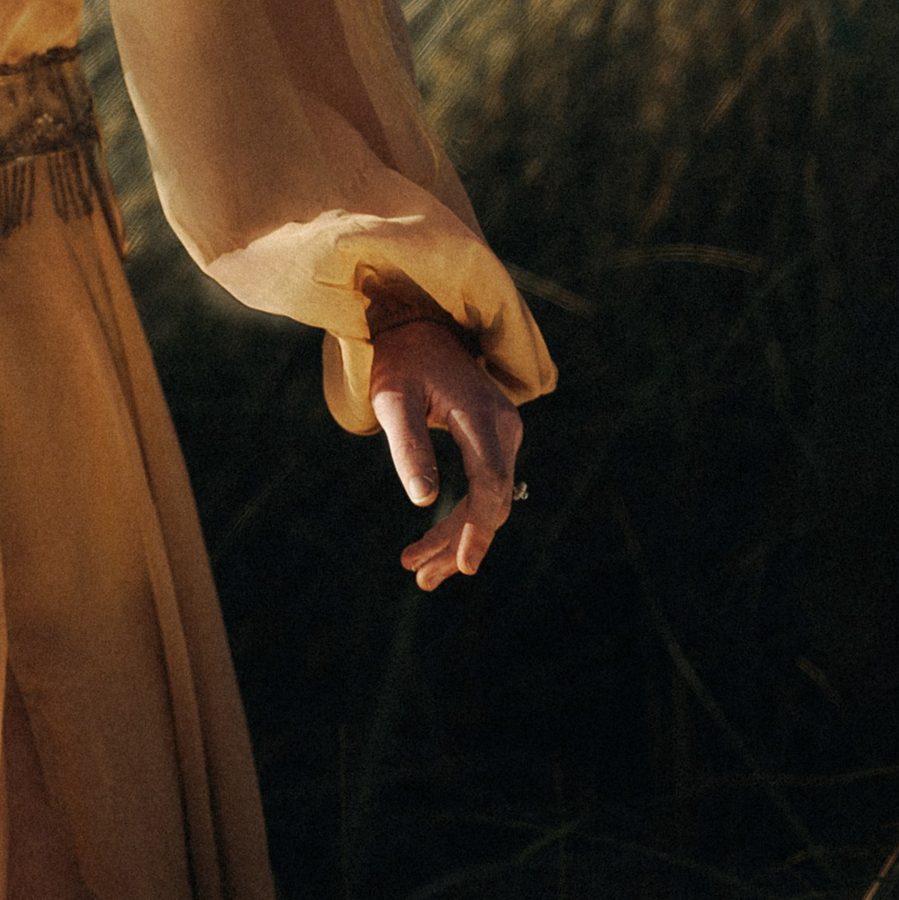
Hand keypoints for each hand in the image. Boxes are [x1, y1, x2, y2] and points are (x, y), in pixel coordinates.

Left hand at [371, 321, 524, 590]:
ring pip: (487, 500)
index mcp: (484, 418)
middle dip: (456, 544)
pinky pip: (483, 486)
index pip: (490, 487)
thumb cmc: (400, 360)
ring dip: (456, 538)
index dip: (477, 531)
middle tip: (418, 577)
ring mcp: (503, 434)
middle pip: (490, 503)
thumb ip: (408, 447)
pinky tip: (436, 545)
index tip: (462, 567)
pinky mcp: (493, 439)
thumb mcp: (393, 400)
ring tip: (420, 573)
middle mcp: (505, 428)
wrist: (418, 322)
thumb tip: (422, 502)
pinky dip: (462, 517)